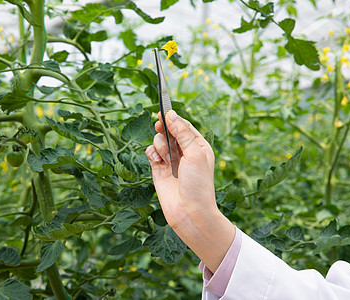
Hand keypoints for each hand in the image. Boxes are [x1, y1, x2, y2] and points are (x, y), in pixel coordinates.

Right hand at [145, 110, 234, 272]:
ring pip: (159, 140)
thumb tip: (171, 114)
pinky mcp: (158, 168)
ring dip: (160, 145)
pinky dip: (152, 153)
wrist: (189, 212)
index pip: (184, 125)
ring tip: (166, 158)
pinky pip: (151, 152)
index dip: (174, 118)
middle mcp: (184, 152)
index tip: (163, 111)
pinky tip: (157, 162)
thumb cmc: (198, 183)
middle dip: (164, 128)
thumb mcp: (195, 153)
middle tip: (160, 125)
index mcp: (198, 146)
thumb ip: (182, 133)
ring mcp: (171, 160)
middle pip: (169, 130)